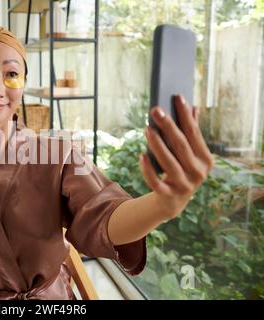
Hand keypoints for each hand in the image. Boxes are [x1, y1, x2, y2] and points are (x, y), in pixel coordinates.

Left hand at [140, 95, 214, 218]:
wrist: (173, 201)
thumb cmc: (181, 169)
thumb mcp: (189, 154)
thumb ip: (191, 133)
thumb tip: (192, 107)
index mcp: (205, 159)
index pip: (194, 133)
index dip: (185, 115)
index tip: (177, 97)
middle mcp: (198, 172)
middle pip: (181, 146)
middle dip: (168, 126)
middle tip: (155, 110)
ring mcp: (184, 185)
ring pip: (169, 163)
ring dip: (157, 145)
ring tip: (146, 128)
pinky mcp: (168, 195)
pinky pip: (156, 181)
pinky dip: (148, 169)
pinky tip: (141, 155)